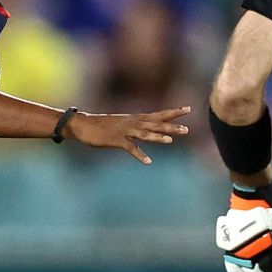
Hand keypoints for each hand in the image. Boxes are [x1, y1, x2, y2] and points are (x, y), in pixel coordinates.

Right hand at [66, 107, 189, 163]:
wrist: (82, 125)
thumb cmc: (102, 126)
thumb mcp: (122, 123)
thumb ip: (135, 127)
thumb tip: (147, 130)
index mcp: (135, 118)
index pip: (158, 114)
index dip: (173, 112)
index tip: (188, 109)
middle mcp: (133, 122)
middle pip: (155, 124)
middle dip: (171, 126)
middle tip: (186, 129)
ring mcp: (125, 131)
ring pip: (144, 134)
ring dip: (157, 137)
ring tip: (170, 141)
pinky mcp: (116, 140)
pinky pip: (130, 148)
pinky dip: (139, 155)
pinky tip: (148, 162)